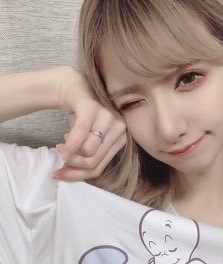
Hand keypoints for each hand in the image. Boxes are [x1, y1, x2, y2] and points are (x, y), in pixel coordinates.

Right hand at [51, 66, 126, 180]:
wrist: (74, 88)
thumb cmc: (83, 118)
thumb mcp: (88, 140)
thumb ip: (86, 156)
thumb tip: (71, 175)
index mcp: (121, 139)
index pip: (100, 167)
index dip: (78, 175)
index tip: (61, 173)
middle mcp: (120, 128)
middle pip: (94, 162)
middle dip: (72, 165)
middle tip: (61, 156)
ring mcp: (109, 117)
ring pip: (89, 151)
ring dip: (70, 153)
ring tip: (62, 145)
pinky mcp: (93, 107)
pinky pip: (81, 134)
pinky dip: (70, 145)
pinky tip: (61, 146)